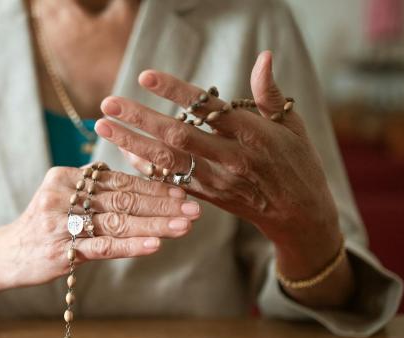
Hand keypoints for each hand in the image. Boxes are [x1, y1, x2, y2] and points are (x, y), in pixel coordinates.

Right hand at [0, 165, 200, 287]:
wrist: (7, 255)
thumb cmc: (45, 226)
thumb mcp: (64, 199)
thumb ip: (97, 191)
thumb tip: (147, 186)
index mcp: (65, 177)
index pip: (118, 180)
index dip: (152, 186)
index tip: (182, 192)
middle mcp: (61, 195)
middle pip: (122, 199)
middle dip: (162, 205)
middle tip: (194, 209)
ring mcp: (60, 224)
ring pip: (117, 222)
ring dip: (155, 224)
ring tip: (184, 226)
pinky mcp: (62, 251)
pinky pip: (103, 247)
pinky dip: (131, 246)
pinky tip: (155, 245)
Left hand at [94, 51, 341, 279]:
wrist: (300, 214)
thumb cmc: (298, 162)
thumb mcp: (292, 124)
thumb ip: (270, 93)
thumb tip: (263, 56)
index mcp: (253, 135)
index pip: (207, 108)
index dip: (175, 92)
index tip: (145, 76)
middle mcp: (231, 159)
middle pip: (178, 136)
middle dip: (140, 118)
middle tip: (108, 102)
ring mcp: (217, 181)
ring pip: (167, 161)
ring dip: (132, 143)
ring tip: (103, 125)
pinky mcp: (207, 198)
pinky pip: (170, 182)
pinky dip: (146, 169)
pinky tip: (124, 153)